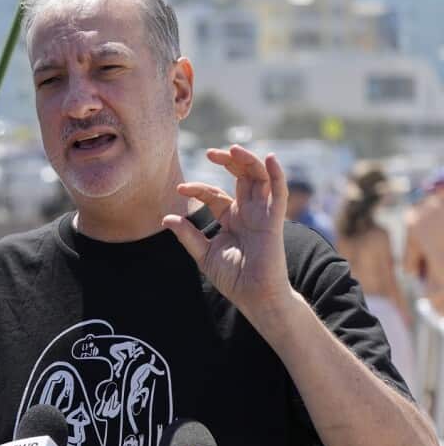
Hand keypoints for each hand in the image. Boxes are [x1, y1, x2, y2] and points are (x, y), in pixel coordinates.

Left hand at [162, 146, 292, 316]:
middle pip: (241, 178)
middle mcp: (247, 213)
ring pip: (259, 179)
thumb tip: (167, 218)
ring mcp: (262, 215)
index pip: (214, 195)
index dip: (198, 189)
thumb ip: (188, 235)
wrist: (254, 297)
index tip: (180, 189)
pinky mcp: (274, 221)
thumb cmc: (233, 278)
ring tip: (233, 149)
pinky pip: (278, 194)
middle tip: (210, 152)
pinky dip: (277, 175)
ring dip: (248, 161)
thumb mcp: (204, 254)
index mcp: (230, 219)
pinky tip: (270, 158)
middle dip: (228, 162)